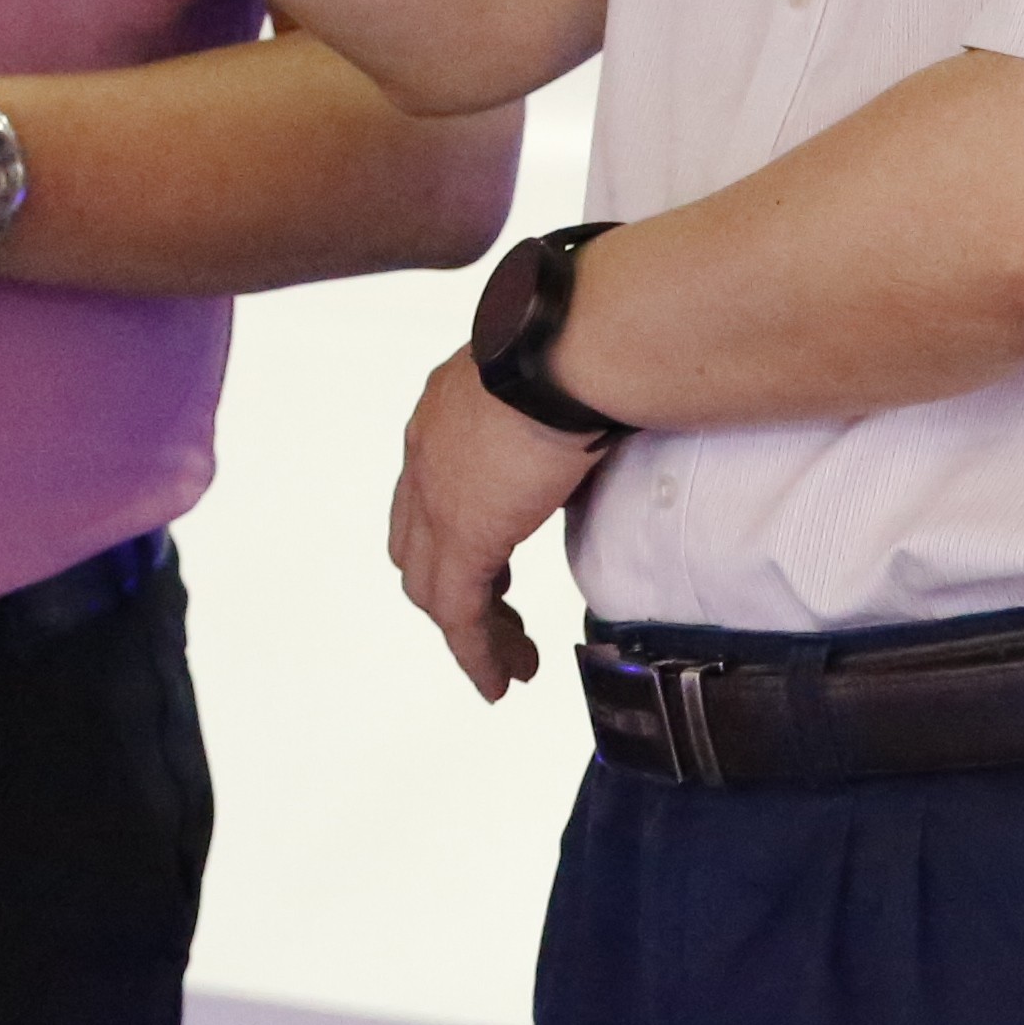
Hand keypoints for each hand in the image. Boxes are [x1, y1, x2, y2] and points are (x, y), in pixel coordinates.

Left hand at [387, 347, 605, 700]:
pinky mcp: (463, 537)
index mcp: (444, 414)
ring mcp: (436, 498)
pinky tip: (499, 679)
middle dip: (458, 589)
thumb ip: (557, 420)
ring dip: (474, 631)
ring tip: (512, 662)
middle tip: (500, 620)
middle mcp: (426, 455)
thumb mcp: (558, 385)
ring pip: (435, 588)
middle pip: (420, 545)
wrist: (568, 348)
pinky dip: (477, 652)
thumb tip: (603, 427)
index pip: (431, 493)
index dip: (457, 537)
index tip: (494, 567)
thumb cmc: (580, 346)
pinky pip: (458, 614)